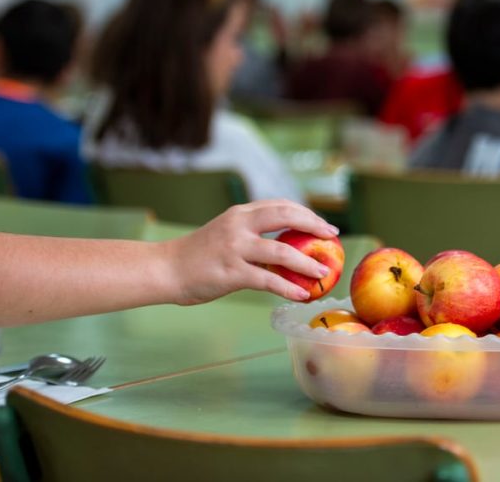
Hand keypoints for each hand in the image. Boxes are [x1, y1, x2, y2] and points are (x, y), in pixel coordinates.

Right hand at [166, 201, 338, 304]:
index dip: (306, 213)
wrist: (166, 269)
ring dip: (307, 263)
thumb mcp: (226, 233)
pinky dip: (288, 288)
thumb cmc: (198, 255)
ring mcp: (235, 248)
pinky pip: (267, 280)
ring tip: (324, 272)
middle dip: (314, 226)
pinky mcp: (231, 272)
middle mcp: (239, 225)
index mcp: (240, 213)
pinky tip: (301, 295)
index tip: (324, 225)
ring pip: (282, 252)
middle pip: (286, 217)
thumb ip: (251, 233)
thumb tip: (286, 244)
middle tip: (332, 238)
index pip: (281, 205)